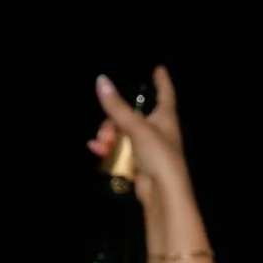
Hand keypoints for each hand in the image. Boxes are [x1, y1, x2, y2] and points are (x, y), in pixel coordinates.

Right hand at [88, 59, 193, 193]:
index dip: (162, 80)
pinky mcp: (138, 163)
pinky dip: (108, 148)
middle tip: (106, 127)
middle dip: (114, 118)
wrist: (163, 194)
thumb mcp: (136, 127)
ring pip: (123, 132)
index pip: (166, 93)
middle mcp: (159, 130)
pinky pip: (120, 149)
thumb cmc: (158, 155)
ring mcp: (148, 147)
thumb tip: (101, 80)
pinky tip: (97, 149)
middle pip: (133, 114)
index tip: (159, 68)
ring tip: (102, 143)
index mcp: (166, 117)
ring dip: (109, 136)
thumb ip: (117, 106)